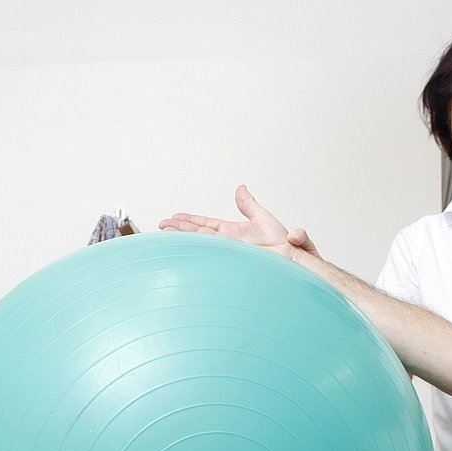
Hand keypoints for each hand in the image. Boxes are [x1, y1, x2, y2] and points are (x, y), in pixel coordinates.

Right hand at [160, 185, 317, 260]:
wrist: (290, 261)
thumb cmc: (281, 244)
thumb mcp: (263, 218)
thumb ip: (249, 205)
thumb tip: (240, 188)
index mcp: (231, 232)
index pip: (205, 225)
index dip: (189, 221)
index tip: (174, 217)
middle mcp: (226, 243)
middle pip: (197, 235)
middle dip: (179, 230)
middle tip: (161, 225)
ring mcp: (227, 253)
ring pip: (200, 245)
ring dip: (183, 240)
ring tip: (166, 235)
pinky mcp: (229, 262)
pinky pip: (209, 256)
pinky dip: (195, 253)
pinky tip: (184, 251)